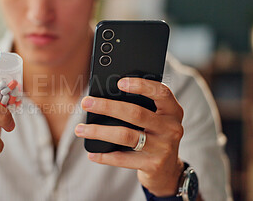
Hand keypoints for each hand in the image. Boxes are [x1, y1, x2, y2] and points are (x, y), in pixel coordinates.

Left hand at [75, 77, 184, 196]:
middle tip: (86, 103)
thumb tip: (104, 97)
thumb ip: (141, 107)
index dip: (141, 86)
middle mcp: (171, 128)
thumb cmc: (154, 135)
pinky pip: (123, 159)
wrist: (167, 170)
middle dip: (107, 106)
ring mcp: (163, 147)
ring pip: (126, 136)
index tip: (119, 83)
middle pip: (136, 113)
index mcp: (173, 111)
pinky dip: (104, 156)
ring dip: (99, 131)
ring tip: (80, 129)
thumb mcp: (156, 119)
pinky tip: (91, 153)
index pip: (160, 92)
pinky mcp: (153, 165)